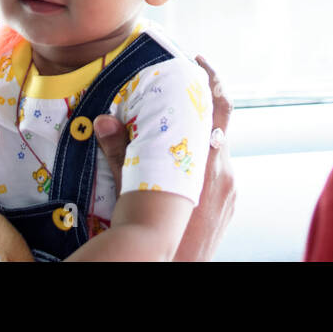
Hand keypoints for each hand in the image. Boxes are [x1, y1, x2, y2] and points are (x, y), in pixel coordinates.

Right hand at [93, 54, 235, 261]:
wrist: (175, 269)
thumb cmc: (154, 240)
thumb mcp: (133, 192)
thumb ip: (120, 155)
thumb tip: (104, 121)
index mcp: (207, 163)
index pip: (219, 109)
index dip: (212, 80)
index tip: (199, 62)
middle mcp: (224, 174)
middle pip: (218, 125)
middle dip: (200, 105)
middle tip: (181, 84)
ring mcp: (228, 191)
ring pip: (216, 149)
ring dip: (198, 134)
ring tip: (175, 123)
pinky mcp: (227, 205)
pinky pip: (217, 171)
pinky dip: (201, 157)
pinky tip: (180, 159)